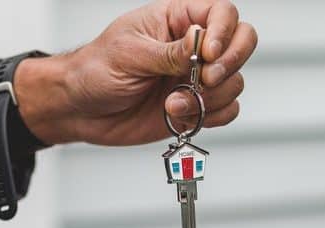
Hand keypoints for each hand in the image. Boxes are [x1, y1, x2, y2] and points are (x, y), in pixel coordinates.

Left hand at [14, 0, 257, 145]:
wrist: (81, 110)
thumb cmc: (96, 70)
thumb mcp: (130, 54)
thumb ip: (170, 52)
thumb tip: (202, 41)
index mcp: (176, 19)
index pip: (221, 12)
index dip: (225, 31)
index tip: (209, 54)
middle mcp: (193, 46)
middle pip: (242, 41)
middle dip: (231, 63)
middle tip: (206, 80)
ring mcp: (197, 77)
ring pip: (235, 81)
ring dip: (210, 98)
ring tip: (173, 104)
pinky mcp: (196, 106)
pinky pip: (226, 110)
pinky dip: (210, 117)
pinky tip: (180, 116)